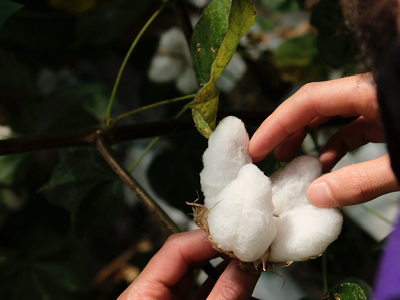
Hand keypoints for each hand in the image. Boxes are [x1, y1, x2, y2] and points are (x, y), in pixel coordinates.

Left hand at [117, 229, 259, 299]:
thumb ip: (225, 295)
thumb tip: (248, 265)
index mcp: (139, 295)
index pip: (175, 248)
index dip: (208, 238)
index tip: (236, 235)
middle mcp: (149, 294)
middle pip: (186, 257)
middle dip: (218, 250)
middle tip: (245, 244)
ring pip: (195, 274)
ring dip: (223, 266)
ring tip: (247, 258)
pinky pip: (200, 291)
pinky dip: (221, 284)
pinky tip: (239, 277)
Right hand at [248, 74, 399, 207]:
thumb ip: (362, 181)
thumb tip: (315, 196)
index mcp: (368, 92)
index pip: (308, 101)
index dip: (276, 124)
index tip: (255, 149)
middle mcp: (366, 93)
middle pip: (313, 105)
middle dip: (284, 129)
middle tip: (264, 155)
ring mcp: (375, 105)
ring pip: (329, 115)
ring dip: (305, 136)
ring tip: (288, 159)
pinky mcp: (384, 118)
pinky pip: (349, 127)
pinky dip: (332, 145)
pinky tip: (325, 164)